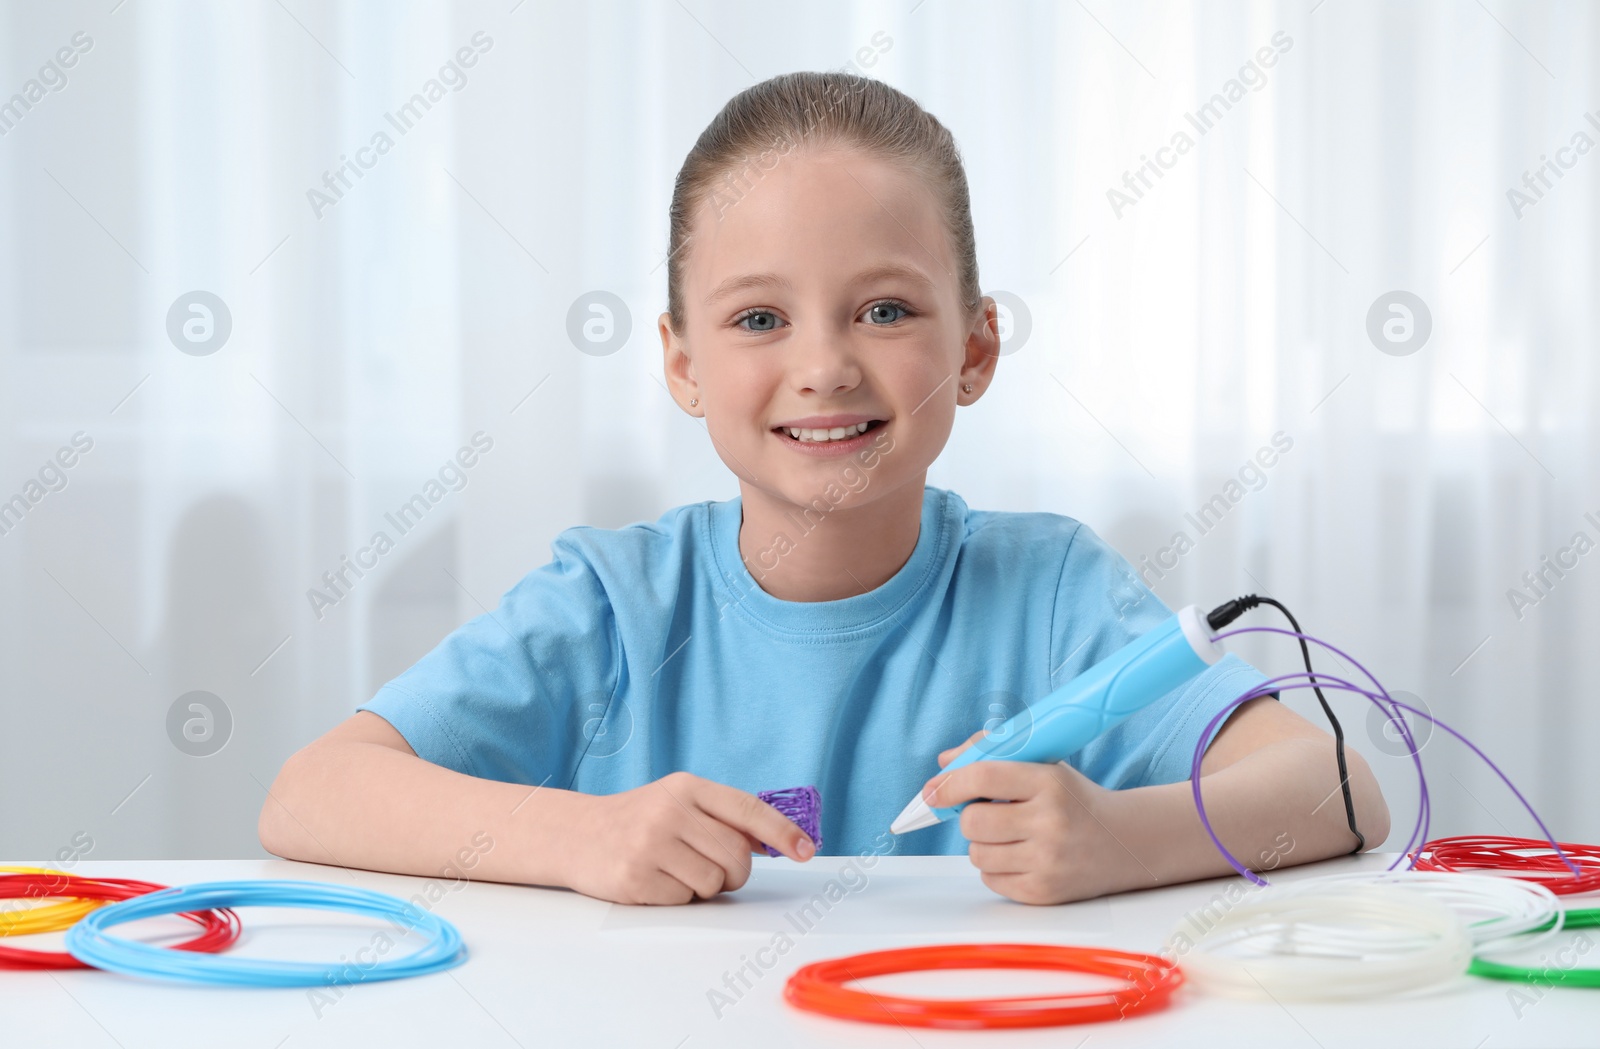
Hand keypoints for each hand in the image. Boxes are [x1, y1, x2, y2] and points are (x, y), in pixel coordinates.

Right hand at [561, 771, 814, 904]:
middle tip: (716, 871)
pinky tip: (656, 880)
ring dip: (704, 886)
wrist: (576, 834)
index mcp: (686, 787)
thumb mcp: (678, 801)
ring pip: (713, 882)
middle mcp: (669, 811)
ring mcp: (650, 844)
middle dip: (735, 872)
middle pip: (736, 855)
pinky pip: (683, 900)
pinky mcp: (635, 877)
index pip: (746, 809)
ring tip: (677, 871)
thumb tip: (777, 839)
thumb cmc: (639, 819)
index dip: (781, 832)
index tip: (805, 850)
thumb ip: (722, 816)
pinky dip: (678, 897)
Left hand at [925, 730, 1120, 904]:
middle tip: (987, 812)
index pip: (984, 777)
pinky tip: (1019, 856)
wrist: (1126, 842)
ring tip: (1008, 835)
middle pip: (972, 821)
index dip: (950, 783)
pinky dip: (995, 868)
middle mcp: (1051, 822)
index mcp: (1050, 782)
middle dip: (969, 816)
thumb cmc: (1074, 800)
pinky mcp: (1044, 892)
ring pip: (976, 854)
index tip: (933, 790)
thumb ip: (991, 754)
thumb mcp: (1044, 766)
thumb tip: (943, 764)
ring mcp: (1048, 861)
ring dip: (982, 844)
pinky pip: (990, 880)